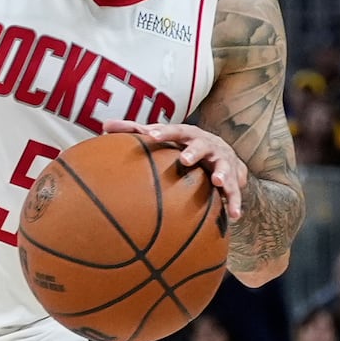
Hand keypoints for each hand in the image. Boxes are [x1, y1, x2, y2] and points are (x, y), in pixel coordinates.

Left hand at [105, 118, 244, 223]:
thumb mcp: (164, 136)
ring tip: (218, 182)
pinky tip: (234, 216)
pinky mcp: (233, 178)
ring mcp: (222, 160)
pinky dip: (235, 202)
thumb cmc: (184, 144)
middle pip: (201, 144)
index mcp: (189, 135)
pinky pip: (235, 192)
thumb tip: (104, 124)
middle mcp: (208, 144)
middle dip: (194, 151)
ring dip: (222, 174)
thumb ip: (135, 130)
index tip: (150, 135)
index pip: (176, 130)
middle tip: (185, 159)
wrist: (223, 153)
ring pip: (224, 166)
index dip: (164, 132)